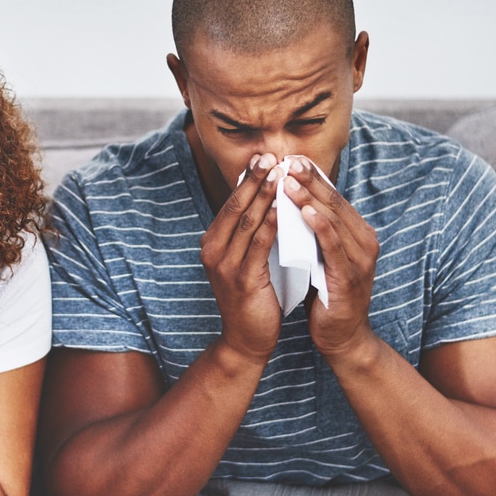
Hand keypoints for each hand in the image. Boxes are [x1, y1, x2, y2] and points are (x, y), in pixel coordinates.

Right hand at [199, 153, 283, 362]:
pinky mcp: (241, 280)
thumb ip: (251, 234)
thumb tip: (269, 200)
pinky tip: (284, 208)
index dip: (247, 179)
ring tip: (280, 174)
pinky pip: (258, 244)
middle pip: (235, 206)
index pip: (230, 203)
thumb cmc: (253, 297)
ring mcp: (224, 266)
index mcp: (212, 243)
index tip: (263, 156)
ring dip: (265, 196)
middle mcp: (212, 251)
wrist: (246, 340)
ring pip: (246, 221)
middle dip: (254, 180)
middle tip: (271, 156)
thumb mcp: (246, 260)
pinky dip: (271, 223)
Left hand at [281, 157, 379, 358]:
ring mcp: (360, 258)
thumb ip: (312, 232)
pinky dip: (320, 225)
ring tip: (288, 180)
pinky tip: (305, 211)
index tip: (290, 158)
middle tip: (288, 159)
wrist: (341, 337)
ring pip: (333, 218)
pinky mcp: (350, 275)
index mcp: (357, 233)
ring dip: (309, 197)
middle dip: (310, 179)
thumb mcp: (319, 256)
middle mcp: (364, 241)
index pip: (332, 197)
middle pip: (333, 202)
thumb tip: (289, 203)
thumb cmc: (326, 295)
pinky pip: (334, 244)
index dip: (312, 176)